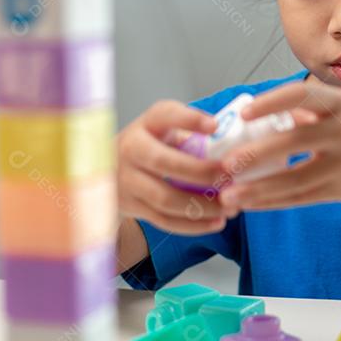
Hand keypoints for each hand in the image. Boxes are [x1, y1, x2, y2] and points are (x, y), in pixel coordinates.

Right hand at [116, 100, 238, 234]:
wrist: (108, 171)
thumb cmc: (151, 146)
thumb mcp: (165, 130)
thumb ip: (191, 135)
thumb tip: (232, 146)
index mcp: (146, 125)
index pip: (165, 115)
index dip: (190, 120)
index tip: (215, 126)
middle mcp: (130, 150)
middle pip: (166, 164)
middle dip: (203, 173)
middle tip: (231, 178)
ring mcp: (126, 181)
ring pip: (166, 198)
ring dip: (203, 206)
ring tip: (231, 207)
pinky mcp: (131, 207)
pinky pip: (164, 220)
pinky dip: (194, 225)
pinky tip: (217, 222)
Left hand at [216, 82, 340, 209]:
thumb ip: (304, 111)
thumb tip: (251, 119)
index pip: (302, 96)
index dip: (271, 103)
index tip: (244, 113)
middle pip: (295, 142)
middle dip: (258, 155)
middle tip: (226, 163)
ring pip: (296, 179)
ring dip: (258, 189)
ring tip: (228, 195)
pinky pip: (302, 198)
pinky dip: (273, 202)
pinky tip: (250, 203)